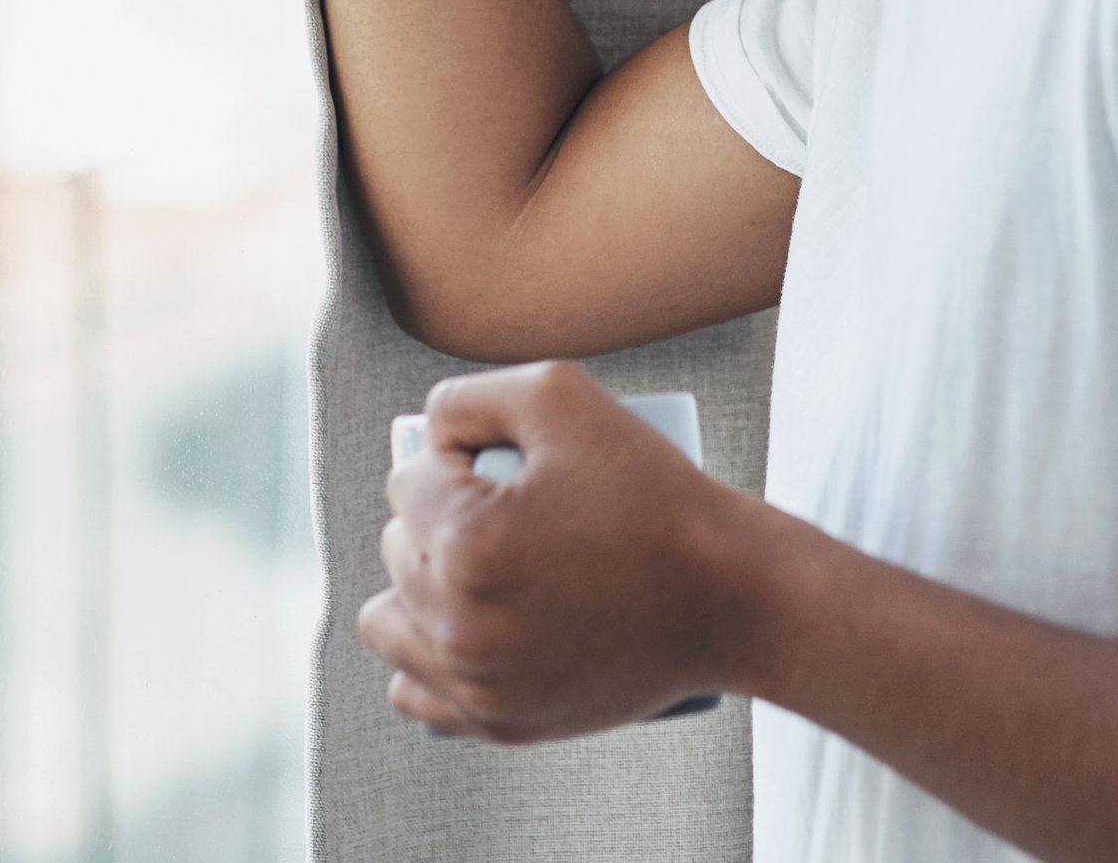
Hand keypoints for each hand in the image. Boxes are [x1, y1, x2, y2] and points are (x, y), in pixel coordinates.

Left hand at [359, 362, 767, 741]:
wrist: (729, 600)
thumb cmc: (655, 494)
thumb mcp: (561, 395)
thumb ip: (466, 395)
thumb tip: (421, 432)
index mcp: (464, 544)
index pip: (406, 480)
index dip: (453, 458)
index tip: (509, 466)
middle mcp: (459, 625)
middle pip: (396, 547)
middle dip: (436, 517)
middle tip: (509, 509)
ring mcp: (477, 684)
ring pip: (387, 620)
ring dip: (418, 583)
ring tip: (474, 564)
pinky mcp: (499, 723)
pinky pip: (413, 690)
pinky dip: (425, 654)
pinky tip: (461, 624)